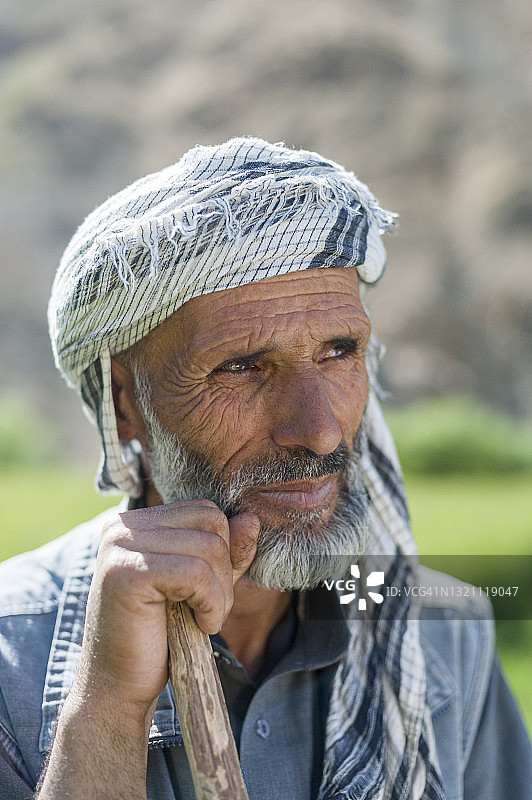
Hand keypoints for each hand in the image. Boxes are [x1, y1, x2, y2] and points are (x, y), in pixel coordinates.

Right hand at [74, 500, 259, 717]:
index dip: (223, 553)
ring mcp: (121, 545)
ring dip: (220, 593)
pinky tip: (199, 626)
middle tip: (207, 610)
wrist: (119, 687)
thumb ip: (226, 551)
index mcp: (138, 520)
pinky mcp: (126, 572)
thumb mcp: (203, 585)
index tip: (206, 593)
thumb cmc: (160, 635)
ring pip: (210, 547)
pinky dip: (211, 603)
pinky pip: (196, 572)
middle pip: (212, 523)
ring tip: (202, 620)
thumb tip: (252, 518)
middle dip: (224, 571)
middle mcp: (123, 524)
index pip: (207, 512)